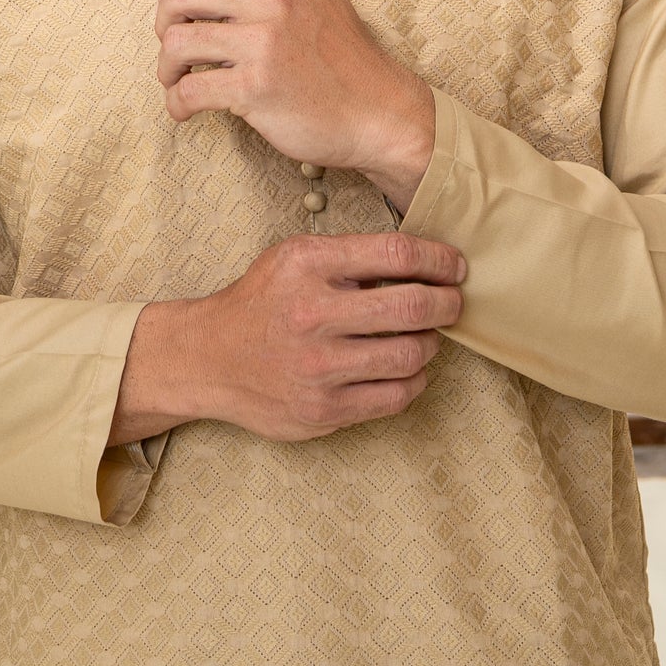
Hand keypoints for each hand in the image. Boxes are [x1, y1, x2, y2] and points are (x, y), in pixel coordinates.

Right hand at [109, 232, 465, 445]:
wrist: (210, 357)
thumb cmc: (262, 301)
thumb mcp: (295, 257)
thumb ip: (350, 256)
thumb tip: (422, 261)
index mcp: (308, 264)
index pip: (396, 254)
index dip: (439, 259)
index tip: (456, 266)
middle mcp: (313, 315)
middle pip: (412, 308)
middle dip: (447, 304)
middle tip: (454, 302)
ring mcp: (318, 368)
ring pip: (410, 356)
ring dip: (430, 344)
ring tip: (426, 337)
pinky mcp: (323, 410)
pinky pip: (394, 397)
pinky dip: (413, 381)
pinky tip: (408, 369)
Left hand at [155, 0, 436, 209]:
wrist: (383, 112)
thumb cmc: (344, 57)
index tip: (177, 11)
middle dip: (163, 23)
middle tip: (174, 48)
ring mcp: (264, 42)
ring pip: (177, 42)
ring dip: (166, 67)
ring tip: (177, 81)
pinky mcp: (257, 88)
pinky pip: (190, 90)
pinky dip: (177, 103)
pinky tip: (185, 110)